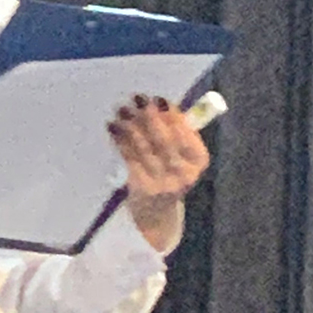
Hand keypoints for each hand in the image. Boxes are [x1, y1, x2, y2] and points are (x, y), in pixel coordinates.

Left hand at [107, 94, 209, 251]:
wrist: (156, 213)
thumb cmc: (168, 174)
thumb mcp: (180, 156)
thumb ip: (175, 132)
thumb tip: (156, 103)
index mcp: (199, 160)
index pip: (185, 132)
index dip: (171, 114)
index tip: (157, 98)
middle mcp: (185, 173)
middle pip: (164, 138)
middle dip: (149, 116)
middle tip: (135, 99)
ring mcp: (165, 183)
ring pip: (145, 147)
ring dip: (131, 125)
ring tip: (121, 111)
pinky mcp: (144, 188)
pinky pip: (131, 158)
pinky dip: (120, 141)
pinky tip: (113, 129)